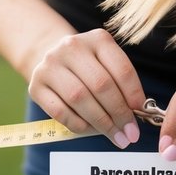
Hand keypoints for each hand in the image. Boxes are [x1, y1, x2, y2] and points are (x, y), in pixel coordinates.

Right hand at [27, 29, 147, 147]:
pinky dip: (79, 125)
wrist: (50, 58)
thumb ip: (121, 86)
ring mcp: (50, 66)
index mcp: (97, 39)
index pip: (121, 69)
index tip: (140, 113)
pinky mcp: (35, 86)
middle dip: (119, 113)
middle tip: (129, 133)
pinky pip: (60, 112)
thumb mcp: (107, 66)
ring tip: (114, 135)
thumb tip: (134, 118)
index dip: (133, 94)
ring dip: (101, 122)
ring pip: (80, 98)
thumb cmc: (88, 68)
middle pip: (101, 85)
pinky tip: (91, 130)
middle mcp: (71, 47)